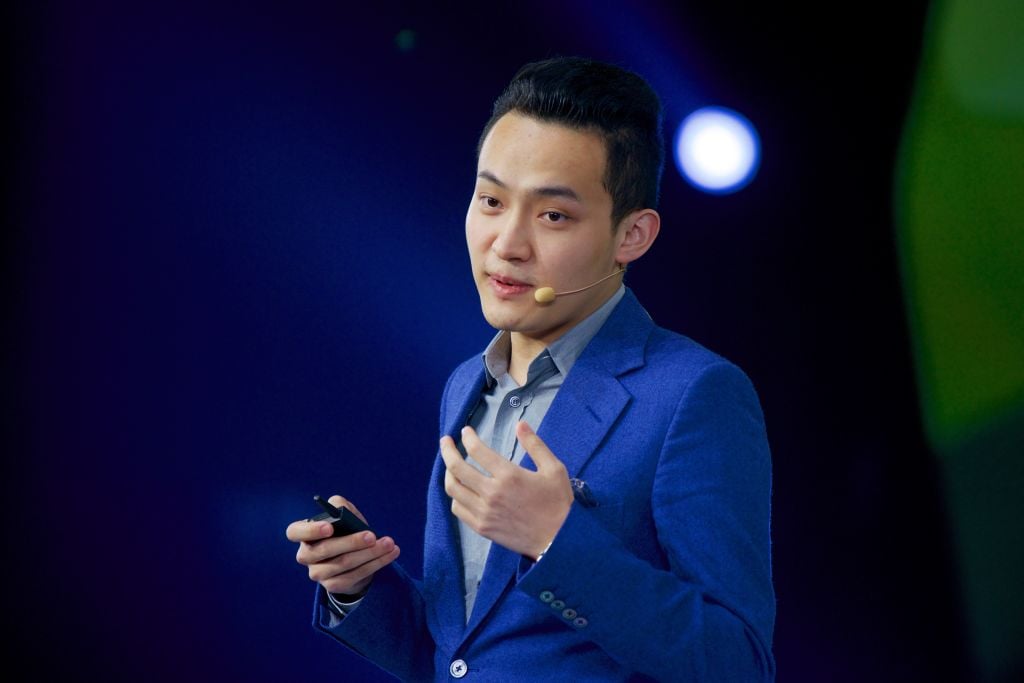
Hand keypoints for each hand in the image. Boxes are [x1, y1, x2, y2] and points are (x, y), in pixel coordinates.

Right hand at [285, 495, 399, 595]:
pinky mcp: (333, 586)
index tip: (330, 527)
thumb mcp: (344, 517)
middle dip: (351, 542)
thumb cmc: (346, 532)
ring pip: (343, 564)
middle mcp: (306, 555)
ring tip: (389, 543)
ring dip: (370, 553)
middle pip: (324, 550)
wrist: (355, 558)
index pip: (295, 532)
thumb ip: (341, 507)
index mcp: (304, 535)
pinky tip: (390, 554)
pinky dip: (376, 564)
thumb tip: (339, 505)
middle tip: (372, 536)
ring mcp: (318, 573)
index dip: (310, 530)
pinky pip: (355, 575)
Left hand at [440, 421, 572, 558]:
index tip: (465, 431)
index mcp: (509, 475)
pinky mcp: (482, 528)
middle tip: (446, 441)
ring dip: (448, 473)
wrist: (558, 540)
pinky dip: (455, 496)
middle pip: (456, 468)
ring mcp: (484, 512)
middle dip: (447, 450)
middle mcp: (492, 493)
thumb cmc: (558, 503)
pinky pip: (458, 509)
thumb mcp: (553, 469)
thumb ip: (535, 445)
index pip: (477, 450)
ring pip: (453, 489)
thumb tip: (520, 424)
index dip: (468, 437)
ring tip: (451, 465)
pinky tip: (460, 490)